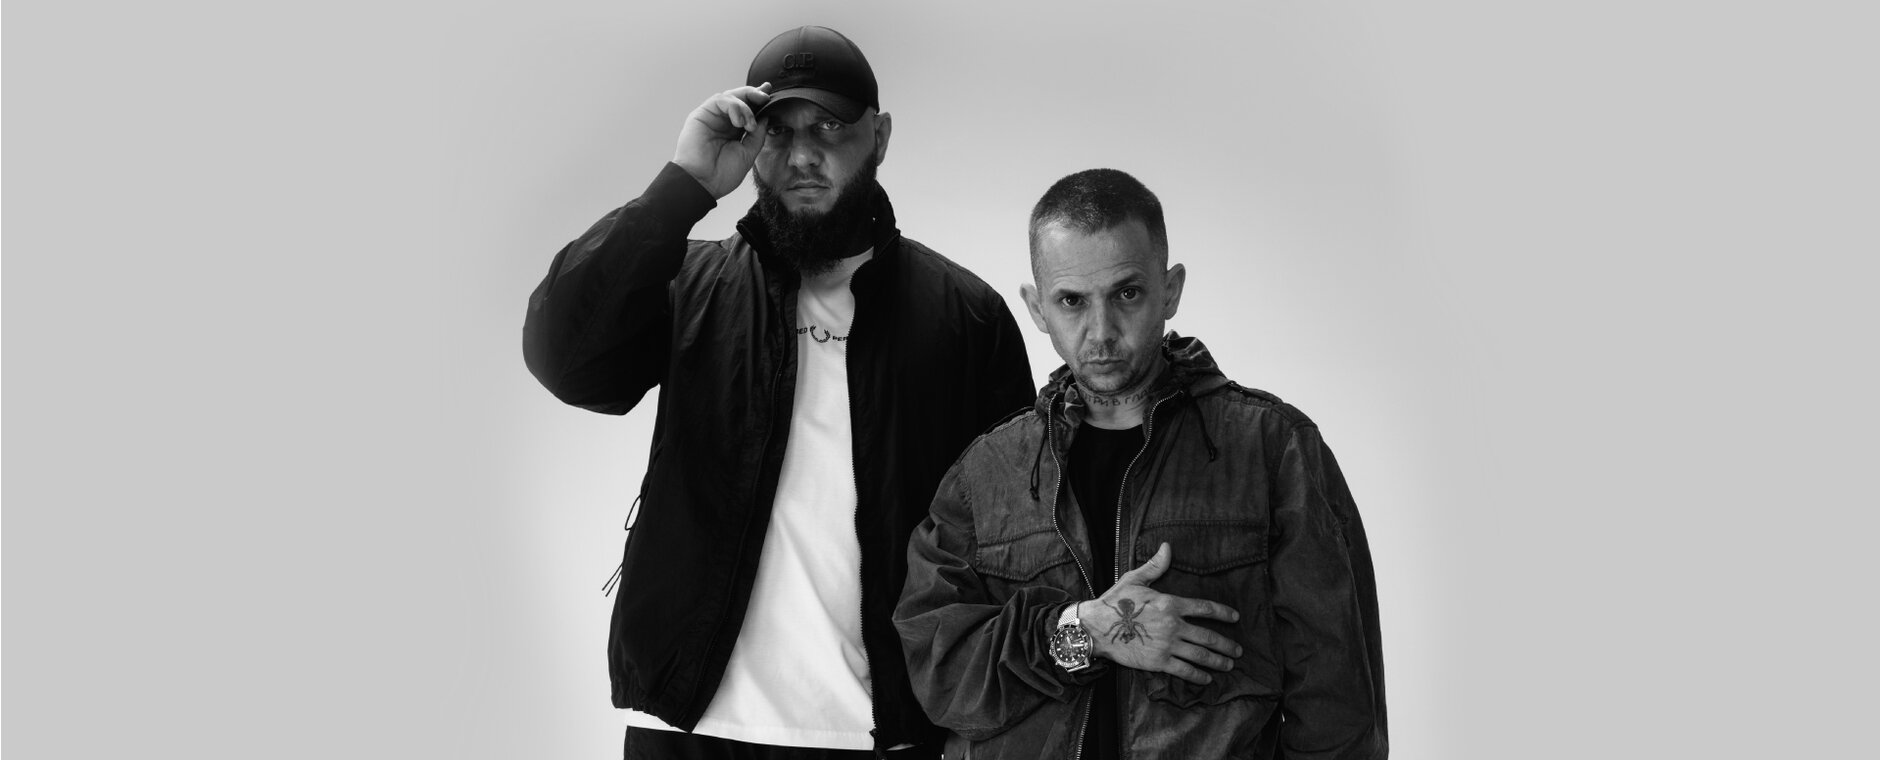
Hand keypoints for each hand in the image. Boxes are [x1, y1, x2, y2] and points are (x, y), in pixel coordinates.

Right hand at [671, 83, 772, 198]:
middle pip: (739, 98)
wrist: (703, 183)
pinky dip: (734, 106)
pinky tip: (739, 122)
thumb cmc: (722, 174)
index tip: (770, 94)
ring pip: (731, 96)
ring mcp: (712, 117)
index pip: (748, 109)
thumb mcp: (748, 153)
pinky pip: (720, 100)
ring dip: (745, 106)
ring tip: (749, 124)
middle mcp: (723, 122)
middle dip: (754, 95)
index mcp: (734, 131)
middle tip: (765, 97)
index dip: (758, 100)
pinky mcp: (702, 114)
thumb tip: (766, 117)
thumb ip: (757, 135)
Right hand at [1081, 542, 1242, 683]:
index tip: (1235, 617)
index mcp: (1170, 603)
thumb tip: (1167, 547)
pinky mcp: (1158, 662)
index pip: (1205, 608)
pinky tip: (1207, 679)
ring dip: (1218, 661)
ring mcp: (1167, 646)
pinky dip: (1198, 676)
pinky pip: (1184, 670)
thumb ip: (1155, 566)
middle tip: (1238, 650)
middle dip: (1227, 644)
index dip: (1223, 613)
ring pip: (1200, 655)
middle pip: (1208, 636)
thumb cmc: (1115, 602)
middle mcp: (1173, 625)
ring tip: (1229, 664)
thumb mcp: (1134, 579)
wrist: (1096, 627)